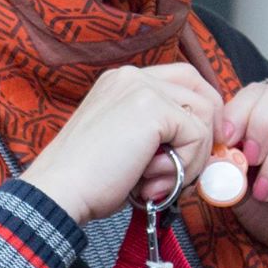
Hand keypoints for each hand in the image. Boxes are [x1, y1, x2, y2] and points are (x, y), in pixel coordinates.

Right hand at [20, 64, 221, 224]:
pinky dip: (186, 166)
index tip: (198, 149)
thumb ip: (157, 134)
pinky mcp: (152, 108)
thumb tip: (200, 143)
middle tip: (190, 170)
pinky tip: (153, 183)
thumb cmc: (88, 180)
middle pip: (199, 89)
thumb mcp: (125, 143)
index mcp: (122, 82)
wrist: (60, 191)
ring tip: (158, 182)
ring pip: (203, 115)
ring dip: (191, 158)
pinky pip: (196, 136)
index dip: (199, 114)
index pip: (182, 80)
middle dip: (207, 132)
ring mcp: (142, 88)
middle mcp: (132, 76)